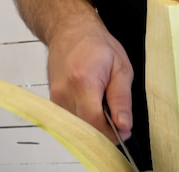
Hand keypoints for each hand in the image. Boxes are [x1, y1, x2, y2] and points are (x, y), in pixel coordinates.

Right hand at [46, 16, 133, 142]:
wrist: (70, 31)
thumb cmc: (97, 46)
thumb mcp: (121, 69)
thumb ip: (122, 100)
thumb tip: (124, 126)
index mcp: (83, 82)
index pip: (94, 122)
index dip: (112, 133)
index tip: (125, 131)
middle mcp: (64, 92)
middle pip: (85, 129)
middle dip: (105, 132)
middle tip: (119, 121)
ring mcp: (55, 98)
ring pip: (79, 127)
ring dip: (95, 126)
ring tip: (105, 107)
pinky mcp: (53, 101)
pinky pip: (72, 121)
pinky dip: (86, 119)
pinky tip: (94, 106)